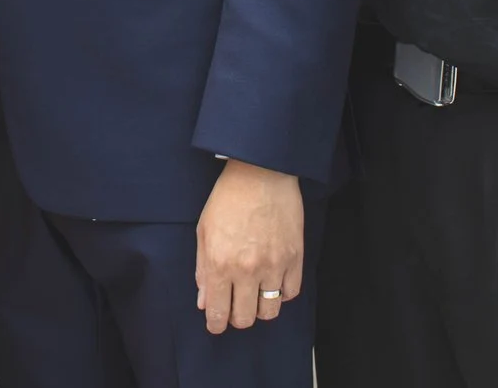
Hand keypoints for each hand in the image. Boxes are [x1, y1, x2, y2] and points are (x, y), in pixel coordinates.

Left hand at [195, 159, 303, 333]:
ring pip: (269, 312)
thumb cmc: (228, 198)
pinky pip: (290, 293)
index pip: (218, 312)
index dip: (216, 324)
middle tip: (234, 308)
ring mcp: (273, 265)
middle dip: (237, 318)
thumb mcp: (204, 231)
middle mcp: (247, 270)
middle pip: (245, 318)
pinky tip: (273, 283)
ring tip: (254, 297)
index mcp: (220, 263)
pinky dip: (281, 294)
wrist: (261, 172)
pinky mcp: (294, 258)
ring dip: (259, 309)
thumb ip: (203, 270)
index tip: (216, 324)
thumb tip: (204, 301)